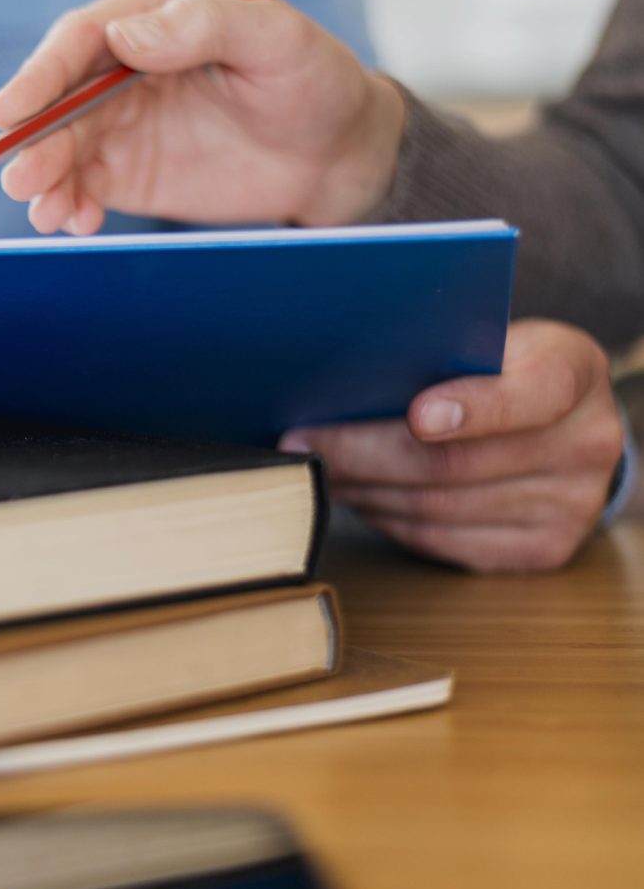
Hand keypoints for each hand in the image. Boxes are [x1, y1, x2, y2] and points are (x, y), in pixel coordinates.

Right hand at [0, 0, 405, 232]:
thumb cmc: (314, 81)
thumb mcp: (276, 40)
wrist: (334, 154)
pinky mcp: (127, 171)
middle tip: (20, 176)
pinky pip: (83, 186)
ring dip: (45, 178)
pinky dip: (70, 205)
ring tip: (43, 210)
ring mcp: (122, 122)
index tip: (11, 111)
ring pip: (63, 147)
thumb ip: (205, 27)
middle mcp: (125, 66)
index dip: (42, 74)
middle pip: (60, 98)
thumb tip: (128, 39)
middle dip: (34, 138)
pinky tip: (75, 222)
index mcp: (154, 16)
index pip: (83, 39)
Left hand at [280, 320, 624, 572]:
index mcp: (573, 369)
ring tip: (319, 468)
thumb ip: (437, 350)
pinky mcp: (544, 549)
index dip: (472, 408)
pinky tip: (359, 496)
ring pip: (438, 508)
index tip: (416, 415)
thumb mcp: (490, 340)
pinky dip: (389, 519)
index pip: (530, 393)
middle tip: (302, 443)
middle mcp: (586, 441)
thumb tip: (336, 378)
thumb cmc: (502, 370)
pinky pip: (443, 541)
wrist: (563, 424)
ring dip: (363, 490)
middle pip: (455, 463)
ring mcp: (571, 504)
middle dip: (362, 453)